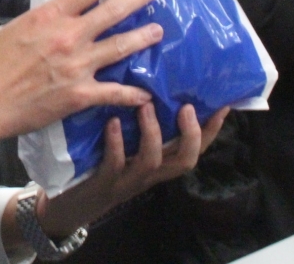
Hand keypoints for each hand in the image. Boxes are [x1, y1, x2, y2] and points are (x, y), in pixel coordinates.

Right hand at [0, 0, 162, 164]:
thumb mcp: (13, 28)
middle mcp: (69, 36)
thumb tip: (55, 16)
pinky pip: (114, 92)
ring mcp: (78, 66)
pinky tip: (146, 93)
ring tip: (158, 30)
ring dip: (143, 37)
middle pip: (113, 11)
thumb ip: (41, 20)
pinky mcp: (80, 95)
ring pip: (121, 47)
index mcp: (50, 15)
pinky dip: (133, 93)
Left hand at [31, 104, 229, 238]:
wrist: (70, 206)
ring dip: (152, 132)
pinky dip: (116, 142)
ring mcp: (127, 180)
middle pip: (185, 160)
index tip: (223, 105)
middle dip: (192, 134)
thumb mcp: (127, 149)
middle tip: (188, 107)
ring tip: (145, 105)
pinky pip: (114, 163)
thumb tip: (151, 87)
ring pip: (152, 161)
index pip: (195, 149)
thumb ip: (141, 127)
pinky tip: (113, 122)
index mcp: (158, 164)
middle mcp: (149, 174)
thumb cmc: (100, 168)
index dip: (211, 131)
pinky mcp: (104, 183)